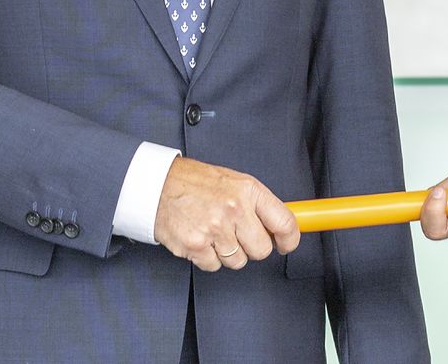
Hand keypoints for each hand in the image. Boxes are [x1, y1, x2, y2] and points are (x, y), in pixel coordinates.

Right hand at [153, 157, 300, 271]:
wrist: (157, 185)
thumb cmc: (196, 183)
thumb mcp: (234, 182)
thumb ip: (257, 204)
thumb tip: (279, 228)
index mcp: (248, 190)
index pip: (284, 222)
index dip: (290, 239)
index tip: (286, 243)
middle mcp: (234, 209)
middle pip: (261, 250)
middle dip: (252, 247)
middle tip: (238, 235)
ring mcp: (214, 229)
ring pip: (238, 261)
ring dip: (227, 252)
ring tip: (213, 231)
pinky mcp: (195, 246)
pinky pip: (214, 266)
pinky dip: (207, 257)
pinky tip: (200, 238)